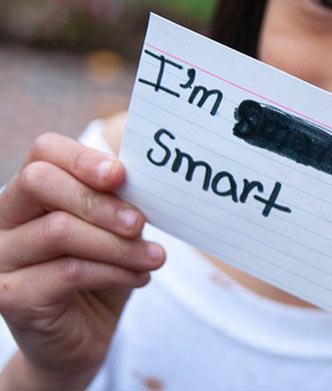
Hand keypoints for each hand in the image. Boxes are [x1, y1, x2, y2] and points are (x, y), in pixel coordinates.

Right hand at [0, 133, 164, 389]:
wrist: (82, 339)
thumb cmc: (101, 273)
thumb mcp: (116, 231)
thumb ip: (120, 202)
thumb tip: (147, 176)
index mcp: (30, 193)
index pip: (44, 153)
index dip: (82, 158)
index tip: (120, 175)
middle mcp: (4, 219)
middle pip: (41, 182)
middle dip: (100, 201)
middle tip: (140, 223)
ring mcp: (1, 257)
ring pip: (59, 229)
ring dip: (118, 243)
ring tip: (155, 257)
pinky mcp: (11, 296)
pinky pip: (69, 271)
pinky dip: (114, 272)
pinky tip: (140, 278)